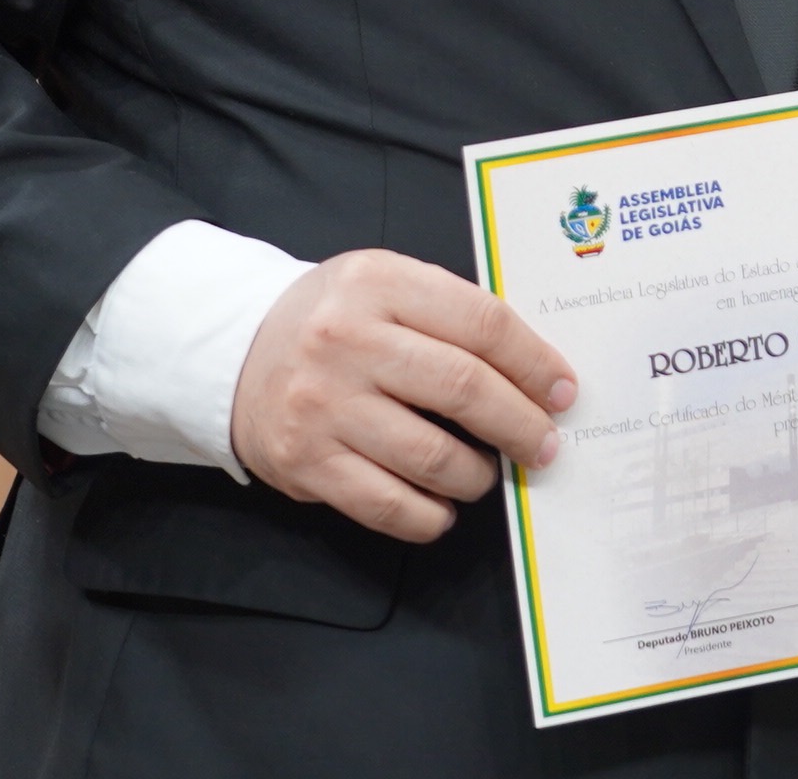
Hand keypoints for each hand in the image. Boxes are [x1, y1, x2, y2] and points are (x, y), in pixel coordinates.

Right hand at [230, 248, 577, 542]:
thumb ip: (450, 313)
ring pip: (430, 455)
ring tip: (486, 472)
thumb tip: (534, 369)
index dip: (534, 363)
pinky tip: (443, 506)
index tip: (563, 392)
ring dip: (476, 474)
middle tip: (544, 444)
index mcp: (378, 282)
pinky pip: (387, 504)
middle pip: (462, 388)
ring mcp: (323, 404)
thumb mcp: (385, 285)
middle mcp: (346, 340)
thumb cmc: (334, 320)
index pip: (480, 323)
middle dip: (519, 424)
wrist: (235, 353)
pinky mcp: (305, 462)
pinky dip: (430, 515)